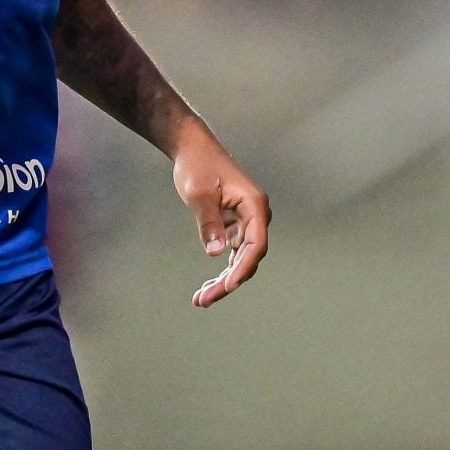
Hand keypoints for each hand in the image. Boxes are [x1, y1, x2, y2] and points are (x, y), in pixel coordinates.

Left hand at [172, 119, 270, 305]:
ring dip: (223, 280)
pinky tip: (205, 287)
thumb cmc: (198, 166)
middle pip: (249, 258)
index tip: (227, 286)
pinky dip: (221, 270)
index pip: (256, 245)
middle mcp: (256, 216)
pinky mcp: (235, 226)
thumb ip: (209, 222)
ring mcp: (247, 222)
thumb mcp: (200, 194)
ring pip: (241, 260)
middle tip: (203, 300)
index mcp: (255, 206)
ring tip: (201, 299)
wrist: (193, 149)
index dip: (243, 269)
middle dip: (228, 281)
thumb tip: (217, 253)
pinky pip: (233, 254)